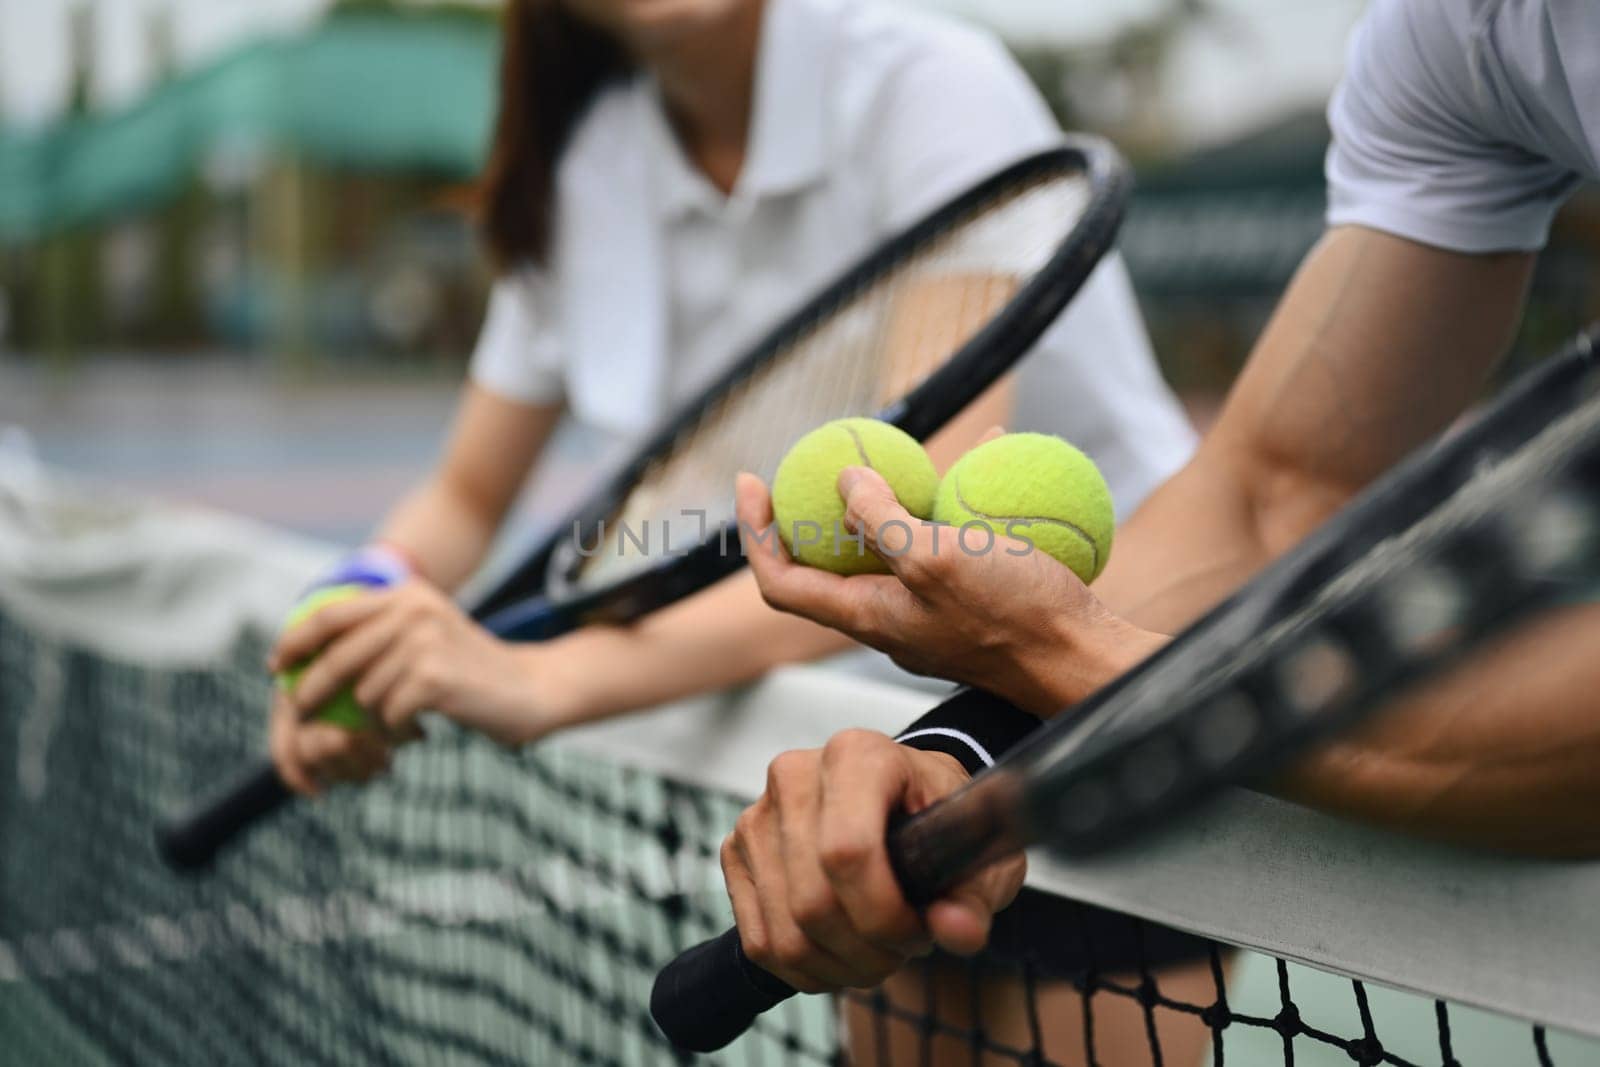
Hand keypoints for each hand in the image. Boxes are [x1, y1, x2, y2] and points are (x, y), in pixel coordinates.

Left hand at [266, 581, 563, 794]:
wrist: (529, 691)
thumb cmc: (468, 672)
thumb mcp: (423, 637)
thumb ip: (378, 634)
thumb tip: (306, 653)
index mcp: (407, 593)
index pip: (331, 613)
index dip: (296, 641)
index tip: (276, 666)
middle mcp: (414, 608)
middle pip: (337, 656)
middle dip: (313, 690)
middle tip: (307, 715)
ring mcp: (424, 640)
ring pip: (362, 692)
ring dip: (373, 720)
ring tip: (400, 724)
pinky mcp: (433, 676)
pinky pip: (386, 714)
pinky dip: (396, 731)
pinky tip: (419, 730)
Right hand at [721, 729, 1024, 991]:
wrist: (901, 799)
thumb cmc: (940, 819)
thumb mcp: (978, 851)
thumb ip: (974, 896)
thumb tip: (958, 932)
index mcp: (857, 755)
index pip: (848, 852)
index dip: (885, 915)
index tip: (920, 932)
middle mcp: (796, 775)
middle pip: (814, 903)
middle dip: (868, 951)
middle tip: (905, 947)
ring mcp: (757, 815)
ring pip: (786, 934)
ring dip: (839, 967)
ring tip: (877, 952)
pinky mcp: (736, 853)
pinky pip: (760, 942)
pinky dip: (804, 969)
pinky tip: (840, 955)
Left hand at [736, 469, 1165, 714]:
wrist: (1084, 660)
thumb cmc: (1013, 615)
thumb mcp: (939, 559)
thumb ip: (881, 521)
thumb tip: (843, 482)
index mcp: (867, 617)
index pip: (781, 581)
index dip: (755, 534)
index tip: (752, 480)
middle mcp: (890, 619)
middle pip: (827, 565)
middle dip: (813, 511)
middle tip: (819, 457)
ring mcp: (930, 612)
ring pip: (891, 548)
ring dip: (890, 497)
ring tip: (902, 448)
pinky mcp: (971, 601)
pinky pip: (947, 542)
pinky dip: (954, 501)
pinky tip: (990, 452)